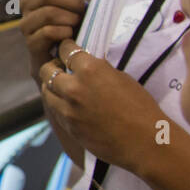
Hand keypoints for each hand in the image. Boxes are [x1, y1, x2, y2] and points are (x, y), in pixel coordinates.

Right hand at [19, 0, 87, 80]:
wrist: (67, 55)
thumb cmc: (74, 23)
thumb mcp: (76, 1)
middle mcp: (28, 3)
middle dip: (72, 1)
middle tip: (83, 10)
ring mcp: (26, 23)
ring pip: (48, 13)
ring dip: (70, 18)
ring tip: (77, 24)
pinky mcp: (30, 42)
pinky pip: (48, 32)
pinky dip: (64, 33)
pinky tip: (70, 36)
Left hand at [39, 39, 163, 173]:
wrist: (144, 142)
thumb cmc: (140, 108)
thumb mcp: (122, 78)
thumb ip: (99, 70)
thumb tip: (86, 65)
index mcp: (90, 70)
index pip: (66, 50)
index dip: (66, 47)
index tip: (67, 48)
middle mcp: (74, 87)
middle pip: (46, 70)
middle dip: (53, 66)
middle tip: (60, 67)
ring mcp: (68, 109)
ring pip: (46, 91)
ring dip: (52, 86)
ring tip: (61, 86)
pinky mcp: (68, 126)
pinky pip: (54, 110)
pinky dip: (58, 104)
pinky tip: (68, 104)